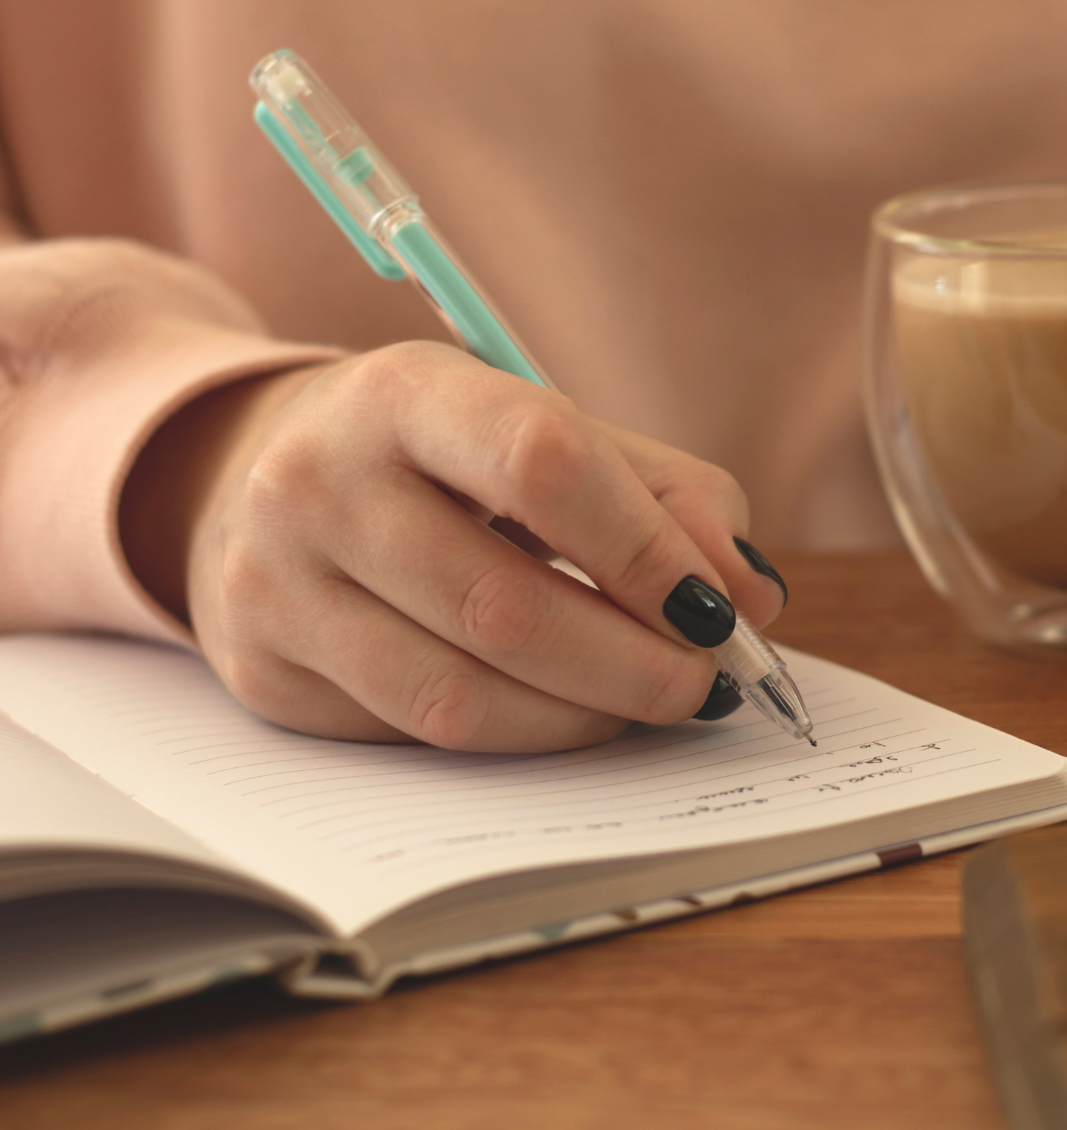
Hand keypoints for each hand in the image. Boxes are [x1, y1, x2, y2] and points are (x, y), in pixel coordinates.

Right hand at [120, 341, 786, 751]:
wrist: (254, 474)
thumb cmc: (441, 455)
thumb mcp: (545, 429)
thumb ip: (665, 495)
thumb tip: (749, 597)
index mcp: (405, 393)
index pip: (543, 464)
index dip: (645, 550)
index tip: (718, 609)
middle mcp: (317, 482)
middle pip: (503, 604)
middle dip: (631, 662)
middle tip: (704, 684)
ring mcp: (274, 585)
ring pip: (459, 696)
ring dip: (582, 717)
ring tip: (644, 702)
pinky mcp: (267, 673)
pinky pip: (416, 736)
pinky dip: (517, 736)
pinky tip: (561, 711)